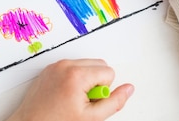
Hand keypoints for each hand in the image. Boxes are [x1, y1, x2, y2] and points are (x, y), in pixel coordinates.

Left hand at [5, 59, 133, 120]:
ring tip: (74, 98)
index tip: (92, 101)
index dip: (104, 90)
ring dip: (86, 79)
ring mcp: (56, 65)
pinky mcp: (50, 68)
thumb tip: (128, 89)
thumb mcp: (92, 118)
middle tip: (84, 100)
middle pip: (98, 64)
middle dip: (97, 82)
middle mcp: (65, 65)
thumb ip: (114, 102)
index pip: (108, 72)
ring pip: (86, 64)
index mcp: (76, 74)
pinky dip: (74, 77)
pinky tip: (66, 94)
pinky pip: (72, 66)